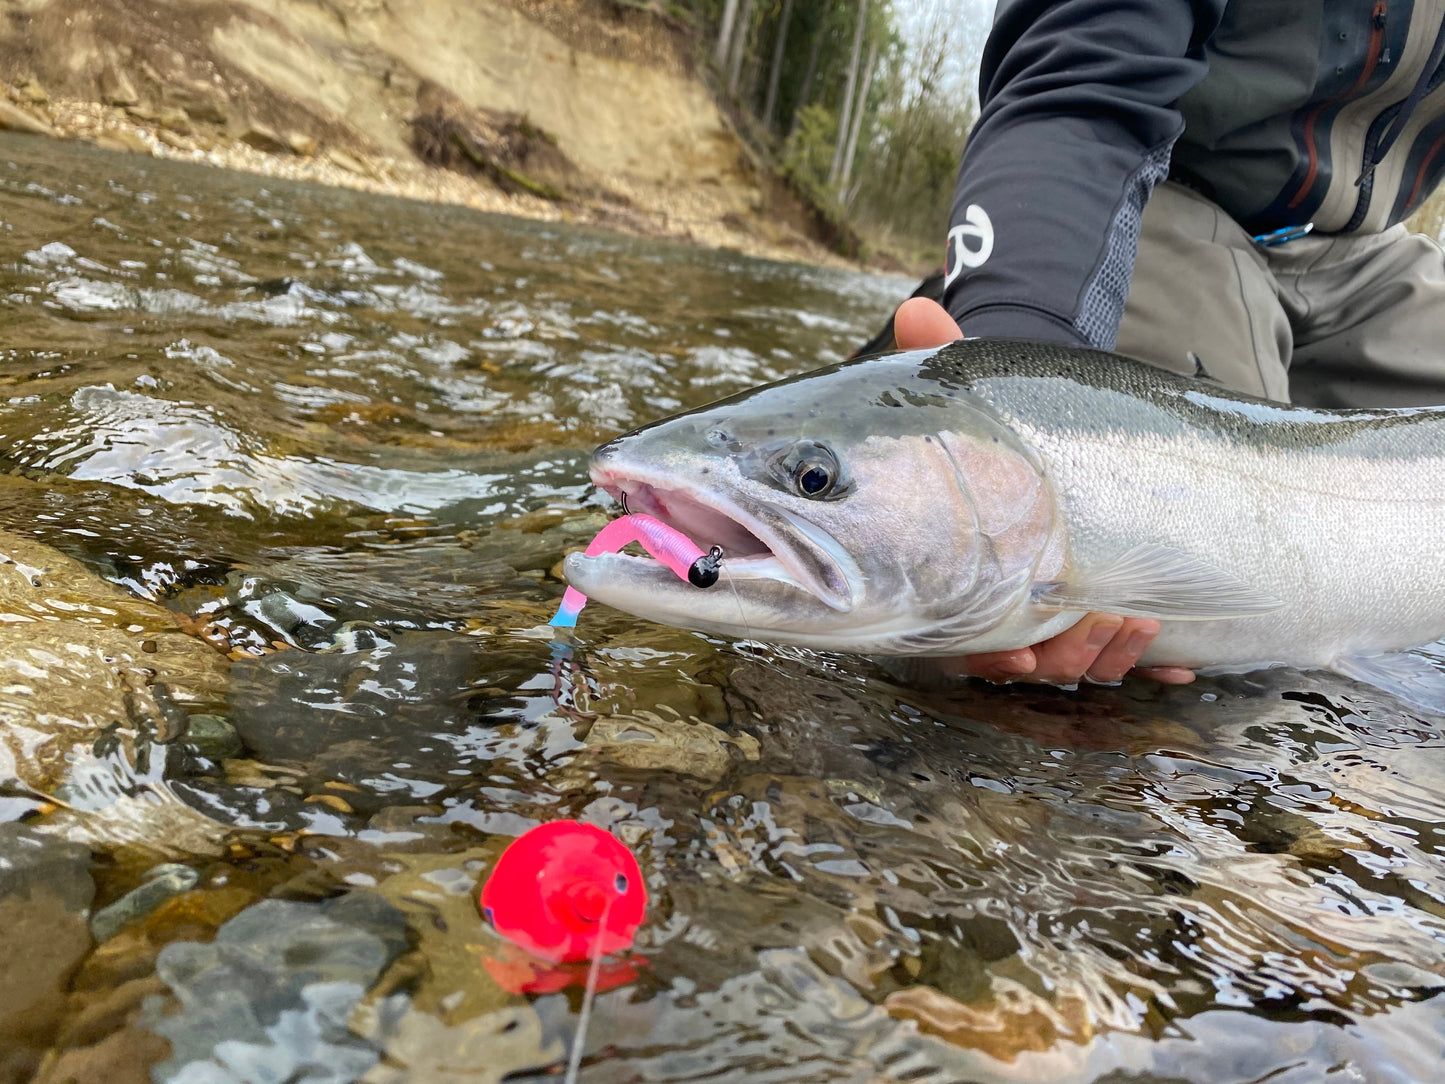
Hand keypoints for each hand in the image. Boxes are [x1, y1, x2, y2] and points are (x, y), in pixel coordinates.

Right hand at [892, 298, 1195, 686]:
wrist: (1064, 433)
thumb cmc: (1013, 424)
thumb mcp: (982, 393)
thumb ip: (944, 360)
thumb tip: (913, 309)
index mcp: (963, 575)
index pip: (964, 638)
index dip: (988, 656)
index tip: (1016, 652)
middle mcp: (1006, 606)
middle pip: (1030, 661)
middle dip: (1066, 656)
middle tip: (1097, 622)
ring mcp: (1060, 616)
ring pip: (1080, 664)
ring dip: (1109, 655)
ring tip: (1141, 621)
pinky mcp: (1110, 612)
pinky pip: (1130, 659)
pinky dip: (1155, 663)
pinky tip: (1180, 661)